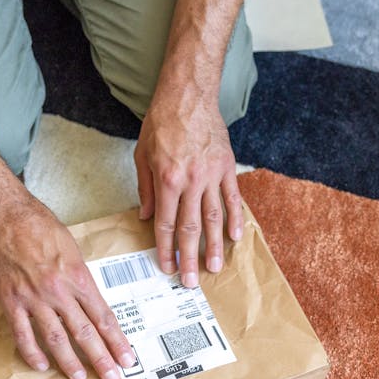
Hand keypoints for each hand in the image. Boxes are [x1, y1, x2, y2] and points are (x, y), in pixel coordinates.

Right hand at [0, 190, 135, 378]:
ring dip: (69, 362)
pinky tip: (42, 366)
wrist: (6, 217)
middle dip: (101, 358)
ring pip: (56, 338)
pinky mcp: (11, 302)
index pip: (103, 316)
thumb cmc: (41, 226)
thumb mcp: (73, 249)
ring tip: (80, 378)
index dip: (116, 340)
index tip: (127, 358)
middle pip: (85, 332)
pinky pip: (23, 334)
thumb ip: (81, 277)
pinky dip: (32, 353)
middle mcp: (59, 291)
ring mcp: (34, 299)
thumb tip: (91, 301)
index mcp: (78, 277)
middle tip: (112, 378)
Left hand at [135, 95, 243, 286]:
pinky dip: (235, 218)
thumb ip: (146, 189)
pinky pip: (232, 198)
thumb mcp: (142, 155)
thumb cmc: (161, 124)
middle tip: (192, 281)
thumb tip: (148, 218)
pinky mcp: (226, 167)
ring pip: (214, 218)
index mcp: (167, 180)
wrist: (188, 96)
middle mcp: (191, 181)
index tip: (167, 267)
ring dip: (215, 245)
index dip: (166, 249)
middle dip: (190, 258)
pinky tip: (235, 237)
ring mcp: (211, 175)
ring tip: (216, 267)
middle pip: (190, 228)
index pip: (166, 224)